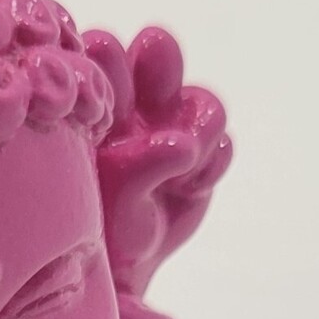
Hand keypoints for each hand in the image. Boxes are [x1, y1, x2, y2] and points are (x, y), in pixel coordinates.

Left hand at [84, 27, 231, 296]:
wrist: (129, 262)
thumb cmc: (103, 225)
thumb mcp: (114, 194)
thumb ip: (142, 164)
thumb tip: (183, 145)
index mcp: (97, 108)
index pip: (102, 58)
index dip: (111, 59)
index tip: (106, 64)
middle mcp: (134, 107)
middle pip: (157, 56)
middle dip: (163, 63)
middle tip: (157, 75)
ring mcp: (172, 127)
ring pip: (202, 102)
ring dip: (201, 129)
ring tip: (183, 168)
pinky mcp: (203, 153)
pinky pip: (221, 143)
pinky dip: (213, 163)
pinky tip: (191, 188)